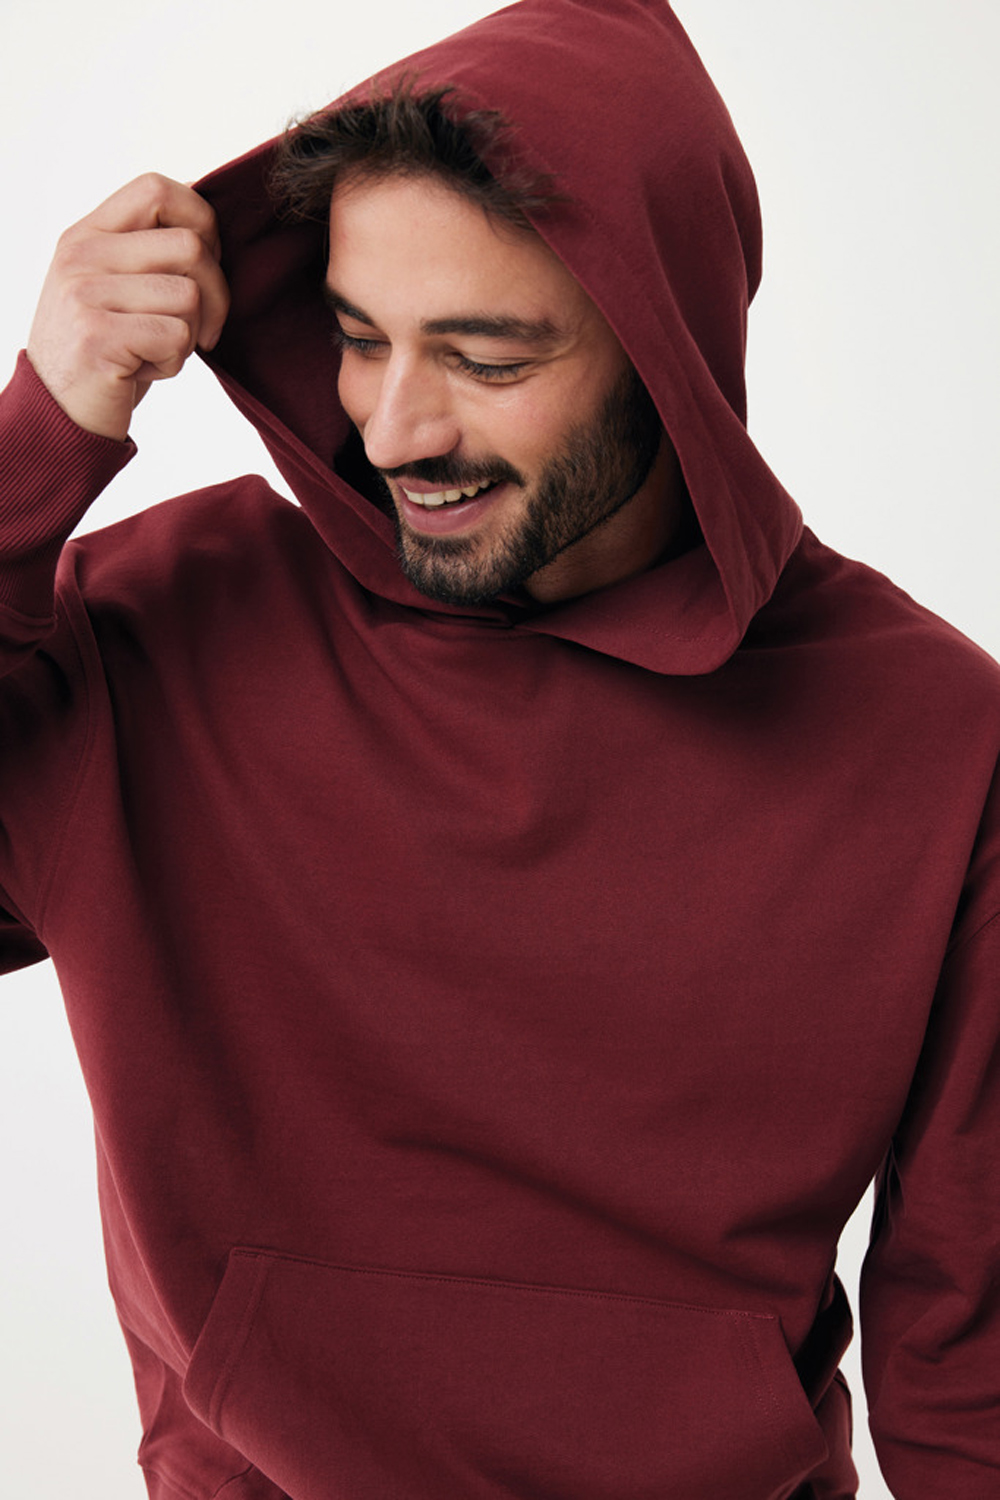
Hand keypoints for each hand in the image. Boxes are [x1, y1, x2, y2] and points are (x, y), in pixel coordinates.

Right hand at [26, 174, 229, 441]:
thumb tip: (208, 227)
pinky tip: (144, 371)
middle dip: (217, 294)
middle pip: (190, 246)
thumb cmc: (103, 352)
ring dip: (191, 335)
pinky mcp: (97, 336)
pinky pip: (176, 337)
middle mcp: (82, 255)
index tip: (206, 265)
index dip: (201, 222)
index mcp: (88, 234)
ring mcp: (85, 293)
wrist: (56, 412)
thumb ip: (148, 253)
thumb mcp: (115, 287)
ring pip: (189, 296)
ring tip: (157, 350)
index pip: (157, 190)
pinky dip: (173, 363)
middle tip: (202, 328)